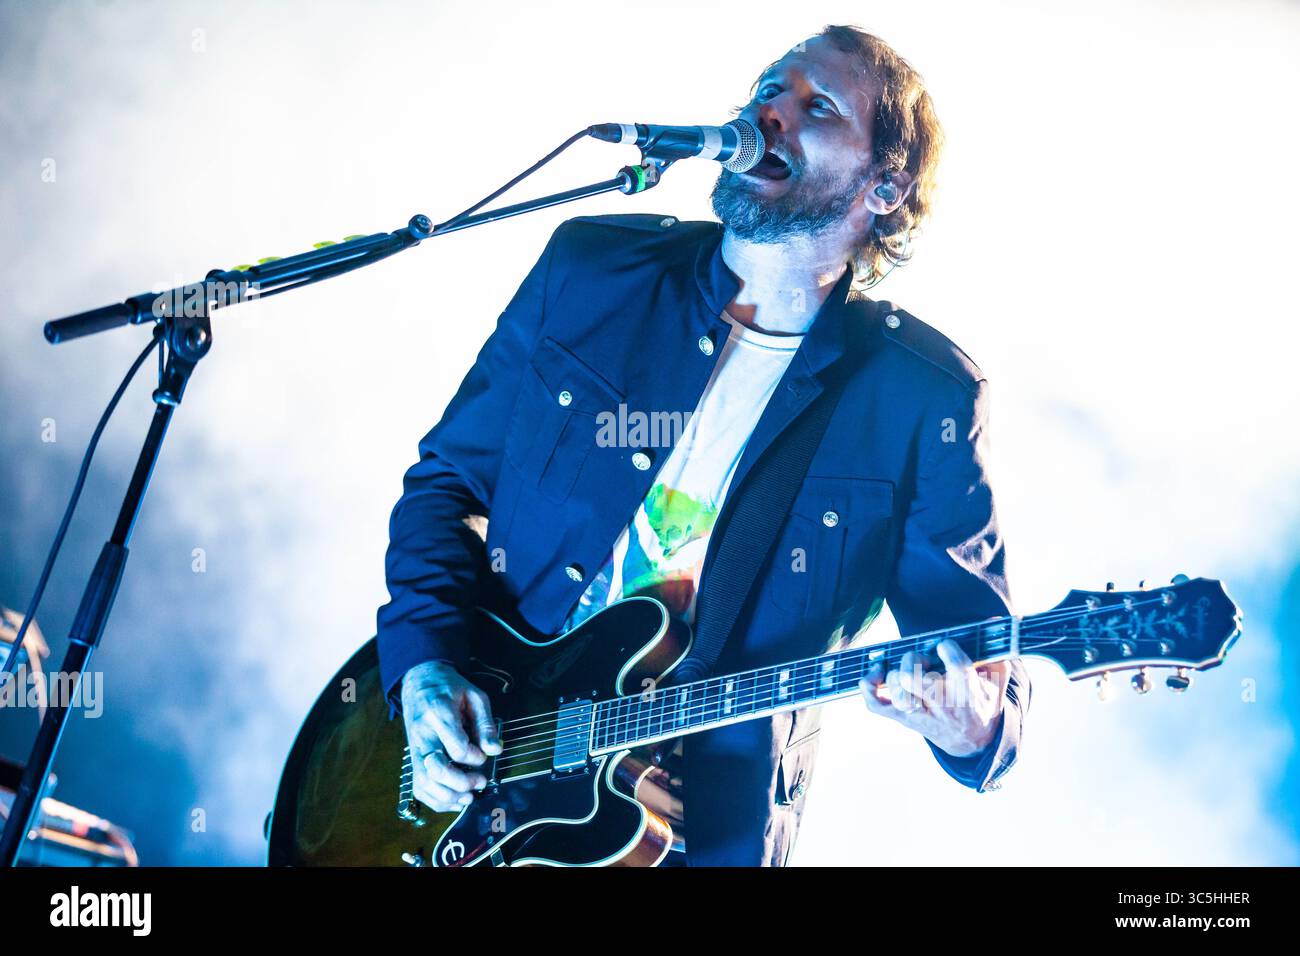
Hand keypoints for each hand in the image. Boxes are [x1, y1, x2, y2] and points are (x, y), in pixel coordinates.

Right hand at [400, 660, 502, 811]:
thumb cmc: (449, 688)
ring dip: (448, 797)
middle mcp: (423, 734)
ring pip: (424, 783)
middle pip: (436, 769)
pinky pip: (418, 786)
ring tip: (469, 797)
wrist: (420, 682)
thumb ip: (486, 724)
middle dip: (461, 783)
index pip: (457, 747)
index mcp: (439, 713)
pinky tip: (454, 799)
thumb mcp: (474, 696)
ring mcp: (414, 748)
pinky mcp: (412, 758)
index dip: (475, 757)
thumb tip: (495, 750)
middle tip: (480, 782)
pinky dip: (435, 800)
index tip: (484, 756)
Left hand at [859, 640, 1007, 757]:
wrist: (973, 742)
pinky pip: (878, 706)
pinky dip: (869, 688)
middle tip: (923, 659)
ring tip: (907, 669)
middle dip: (913, 661)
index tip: (945, 645)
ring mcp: (921, 714)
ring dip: (895, 675)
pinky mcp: (904, 719)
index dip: (948, 649)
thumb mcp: (997, 679)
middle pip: (913, 679)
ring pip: (897, 693)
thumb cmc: (983, 702)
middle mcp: (943, 706)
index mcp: (969, 694)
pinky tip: (876, 671)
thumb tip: (992, 619)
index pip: (957, 667)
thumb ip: (994, 650)